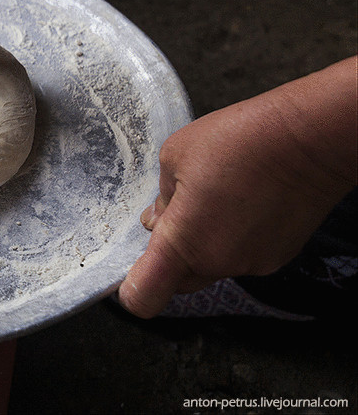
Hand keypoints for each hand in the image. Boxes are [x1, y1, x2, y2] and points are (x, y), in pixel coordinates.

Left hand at [118, 58, 356, 317]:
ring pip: (211, 266)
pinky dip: (233, 239)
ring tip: (214, 197)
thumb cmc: (237, 141)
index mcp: (182, 242)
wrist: (309, 140)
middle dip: (167, 258)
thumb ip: (161, 197)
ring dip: (203, 245)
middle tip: (173, 214)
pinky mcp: (278, 256)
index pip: (145, 297)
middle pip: (178, 281)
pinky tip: (241, 202)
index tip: (128, 274)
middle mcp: (217, 263)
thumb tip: (157, 220)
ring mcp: (252, 263)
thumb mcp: (175, 156)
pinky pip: (241, 256)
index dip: (131, 292)